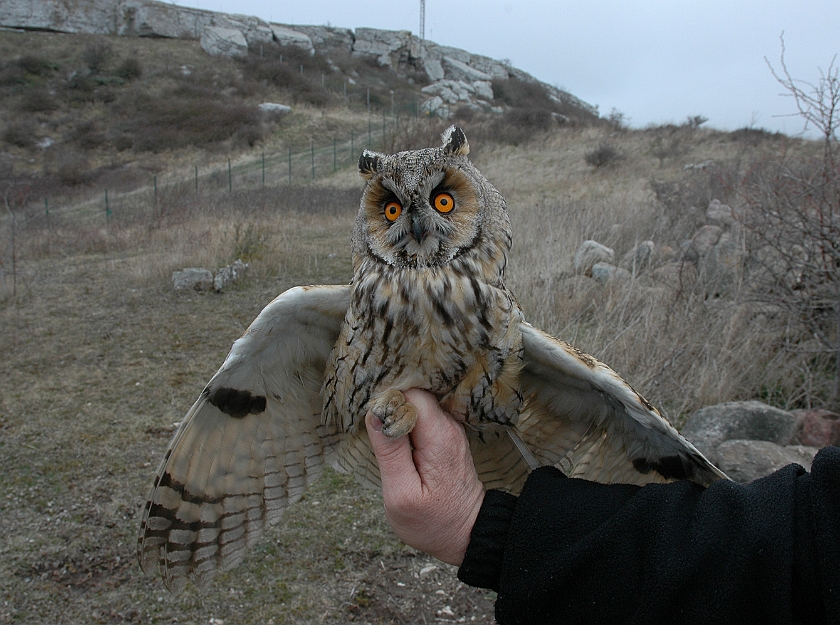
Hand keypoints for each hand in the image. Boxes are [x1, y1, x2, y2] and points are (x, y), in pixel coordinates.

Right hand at [365, 388, 484, 565]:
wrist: (468, 534)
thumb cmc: (433, 522)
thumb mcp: (401, 494)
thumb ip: (389, 452)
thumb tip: (375, 414)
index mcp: (439, 437)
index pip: (412, 395)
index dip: (389, 401)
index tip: (374, 421)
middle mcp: (449, 427)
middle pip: (415, 396)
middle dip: (392, 406)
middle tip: (375, 431)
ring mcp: (449, 430)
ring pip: (418, 406)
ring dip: (398, 417)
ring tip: (385, 439)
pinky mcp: (446, 437)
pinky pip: (422, 418)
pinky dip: (407, 424)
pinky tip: (398, 442)